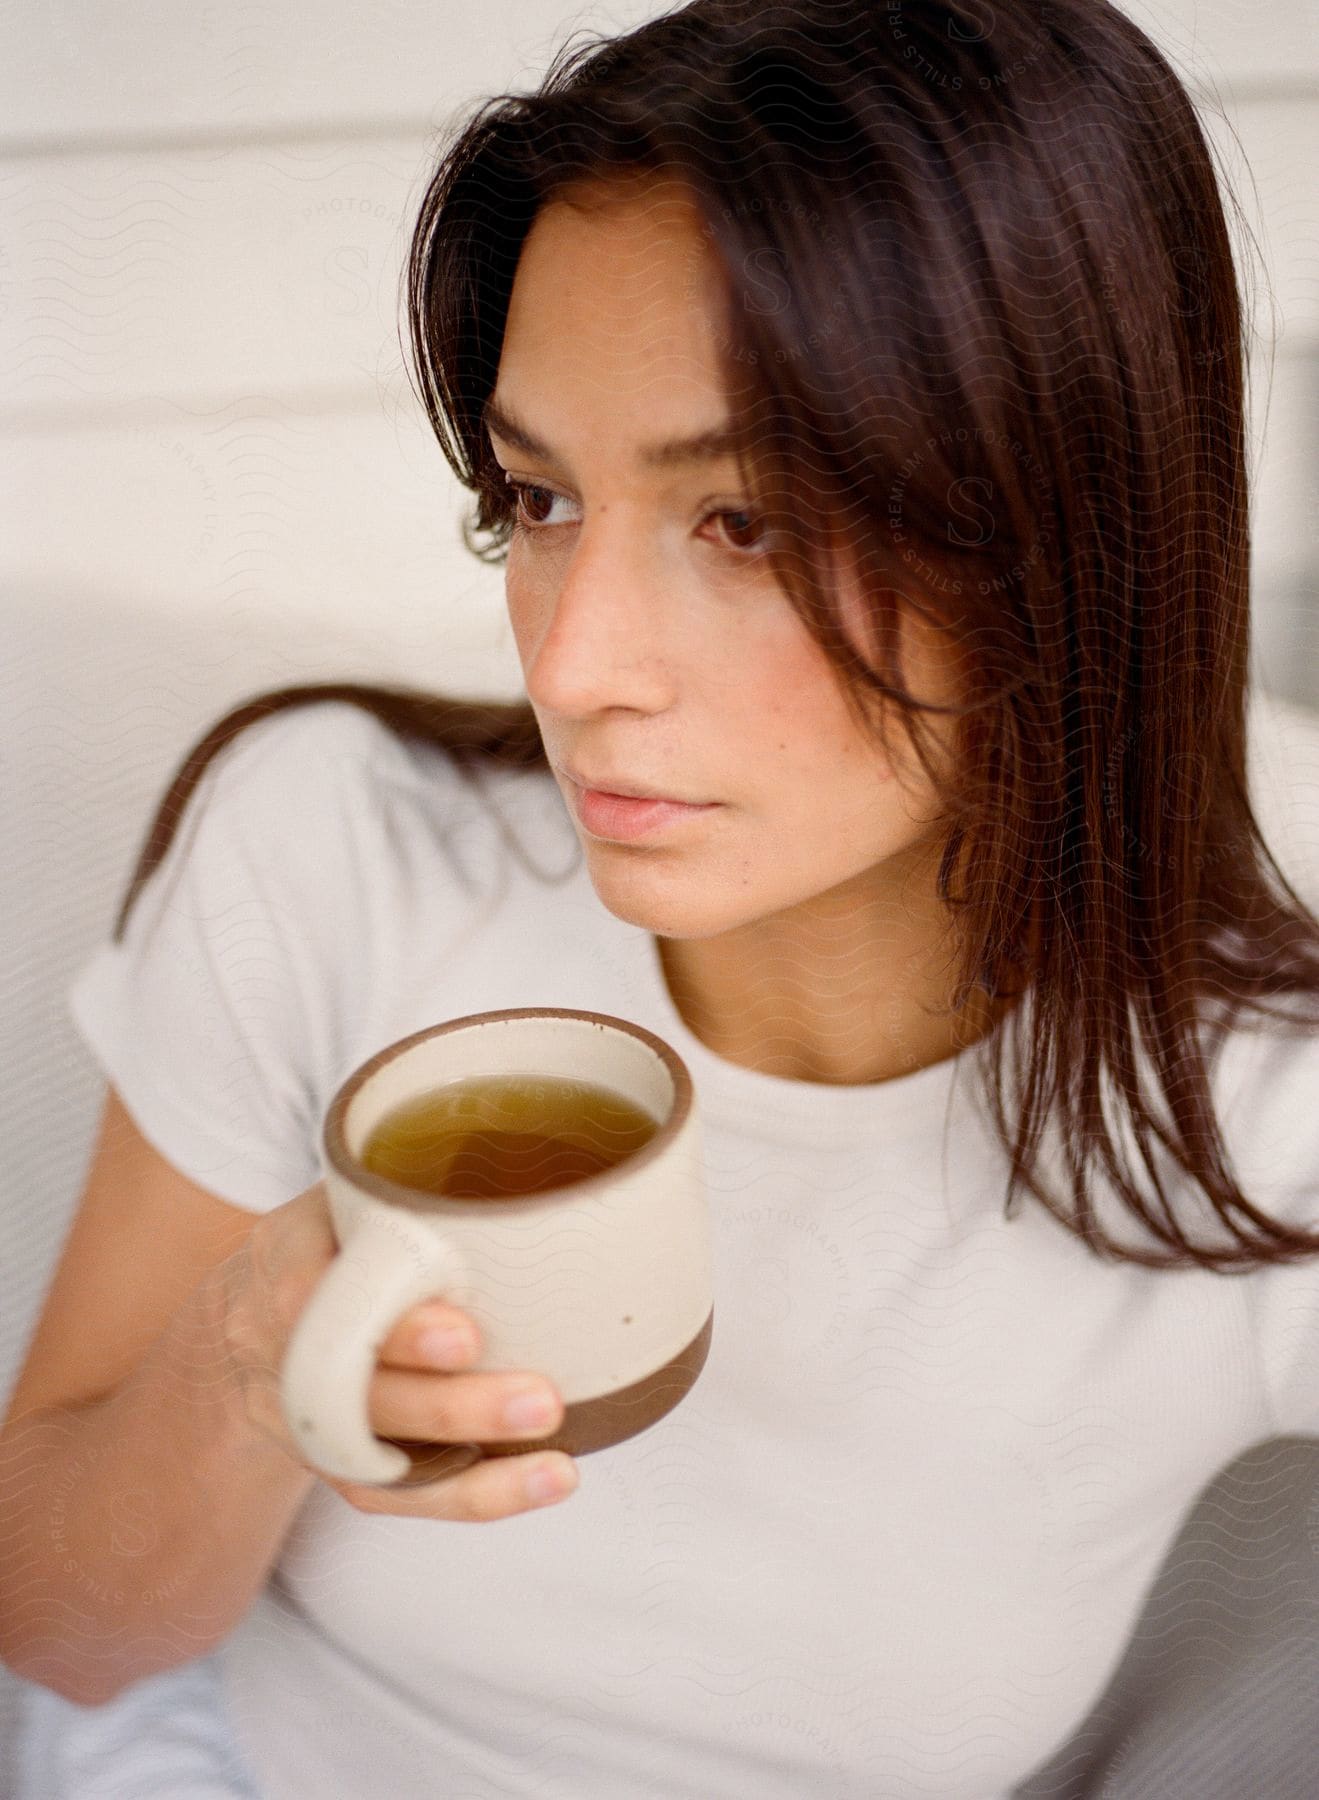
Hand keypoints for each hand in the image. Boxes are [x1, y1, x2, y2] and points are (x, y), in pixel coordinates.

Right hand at [213, 1181, 578, 1520]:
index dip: (389, 1328)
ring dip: (472, 1471)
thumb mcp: (337, 1193)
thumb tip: (534, 1168)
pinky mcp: (335, 1462)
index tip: (466, 1334)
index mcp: (283, 1262)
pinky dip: (473, 1496)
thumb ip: (406, 1183)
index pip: (319, 1300)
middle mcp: (281, 1349)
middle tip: (542, 1401)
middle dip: (450, 1407)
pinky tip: (545, 1481)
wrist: (241, 1321)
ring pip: (374, 1461)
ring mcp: (306, 1416)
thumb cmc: (326, 1239)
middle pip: (357, 1396)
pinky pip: (394, 1496)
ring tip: (557, 1464)